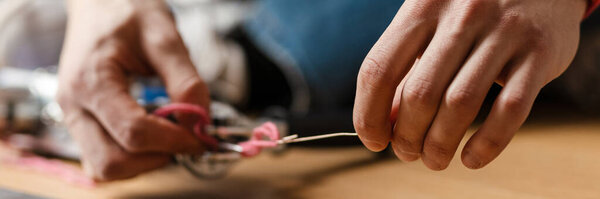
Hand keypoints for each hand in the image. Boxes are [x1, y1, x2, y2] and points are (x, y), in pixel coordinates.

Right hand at [57, 0, 208, 179]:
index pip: (134, 132)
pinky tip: (151, 134)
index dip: (175, 141)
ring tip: (168, 134)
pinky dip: (130, 157)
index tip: (202, 138)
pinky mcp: (80, 121)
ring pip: (104, 167)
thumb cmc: (128, 10)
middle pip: (111, 162)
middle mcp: (73, 105)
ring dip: (142, 162)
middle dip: (155, 159)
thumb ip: (185, 80)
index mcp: (91, 81)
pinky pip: (101, 157)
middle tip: (184, 139)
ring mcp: (72, 116)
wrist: (100, 1)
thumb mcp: (164, 37)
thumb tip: (200, 121)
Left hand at [354, 0, 586, 169]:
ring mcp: (504, 31)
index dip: (368, 114)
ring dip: (440, 144)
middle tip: (407, 153)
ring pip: (460, 105)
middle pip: (420, 93)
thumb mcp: (433, 26)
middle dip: (406, 136)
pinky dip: (487, 143)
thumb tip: (383, 125)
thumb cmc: (473, 12)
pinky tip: (471, 159)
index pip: (379, 69)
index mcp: (423, 6)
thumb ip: (407, 70)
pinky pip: (510, 109)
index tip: (373, 141)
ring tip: (434, 160)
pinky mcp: (540, 52)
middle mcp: (462, 15)